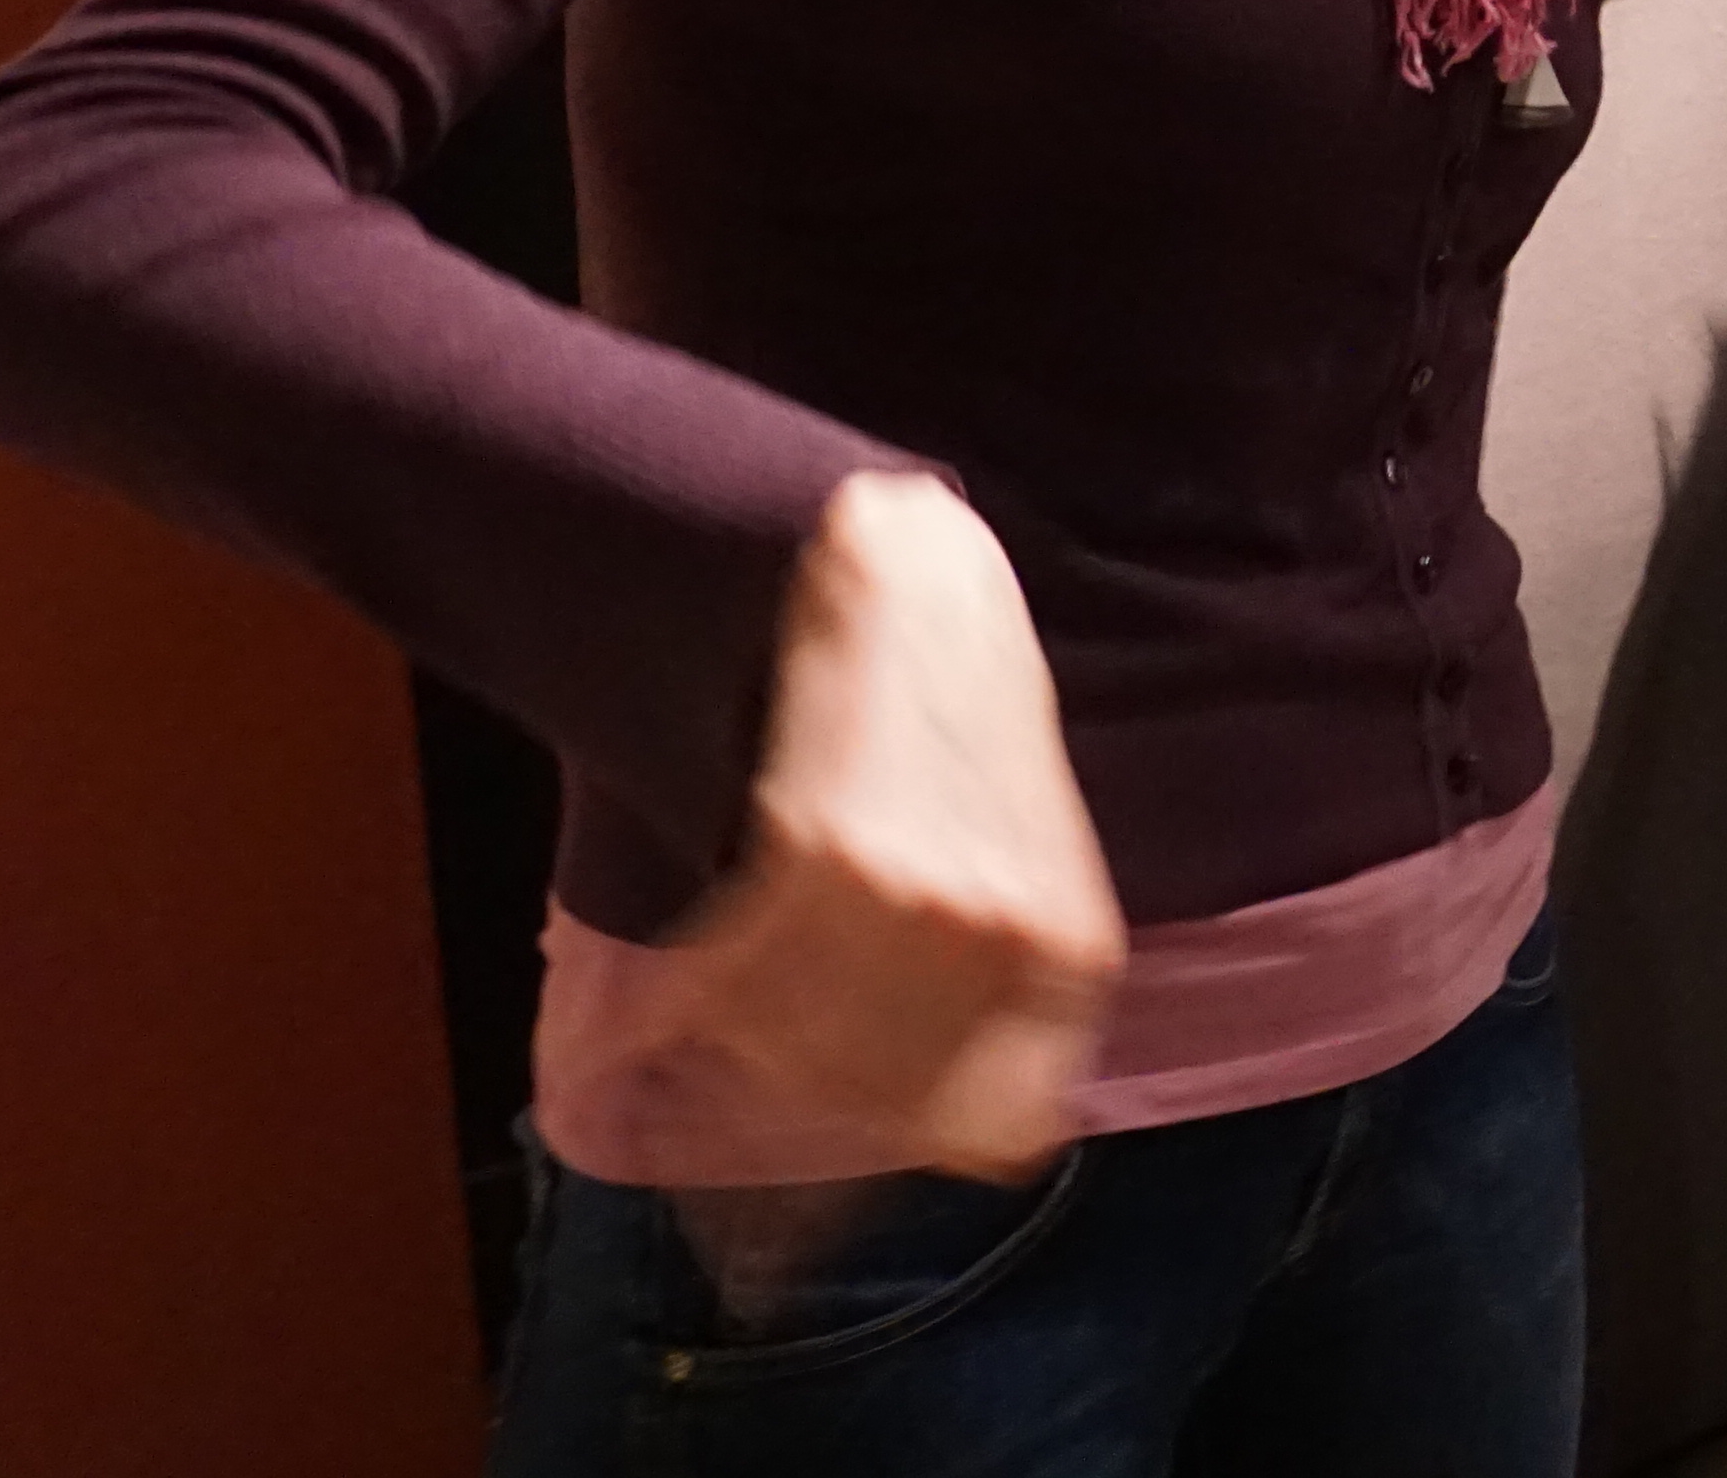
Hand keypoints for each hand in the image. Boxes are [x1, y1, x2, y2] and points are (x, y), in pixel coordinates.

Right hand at [675, 473, 1124, 1180]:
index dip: (913, 1146)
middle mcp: (1007, 942)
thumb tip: (933, 1124)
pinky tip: (654, 1008)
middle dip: (805, 1097)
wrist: (911, 580)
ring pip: (796, 1056)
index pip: (997, 1132)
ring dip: (738, 1055)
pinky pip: (730, 985)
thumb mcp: (1029, 858)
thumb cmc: (963, 716)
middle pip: (877, 1102)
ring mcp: (920, 905)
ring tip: (709, 1023)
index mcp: (1072, 949)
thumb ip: (994, 981)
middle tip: (753, 1076)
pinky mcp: (825, 860)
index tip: (855, 1139)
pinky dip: (680, 1007)